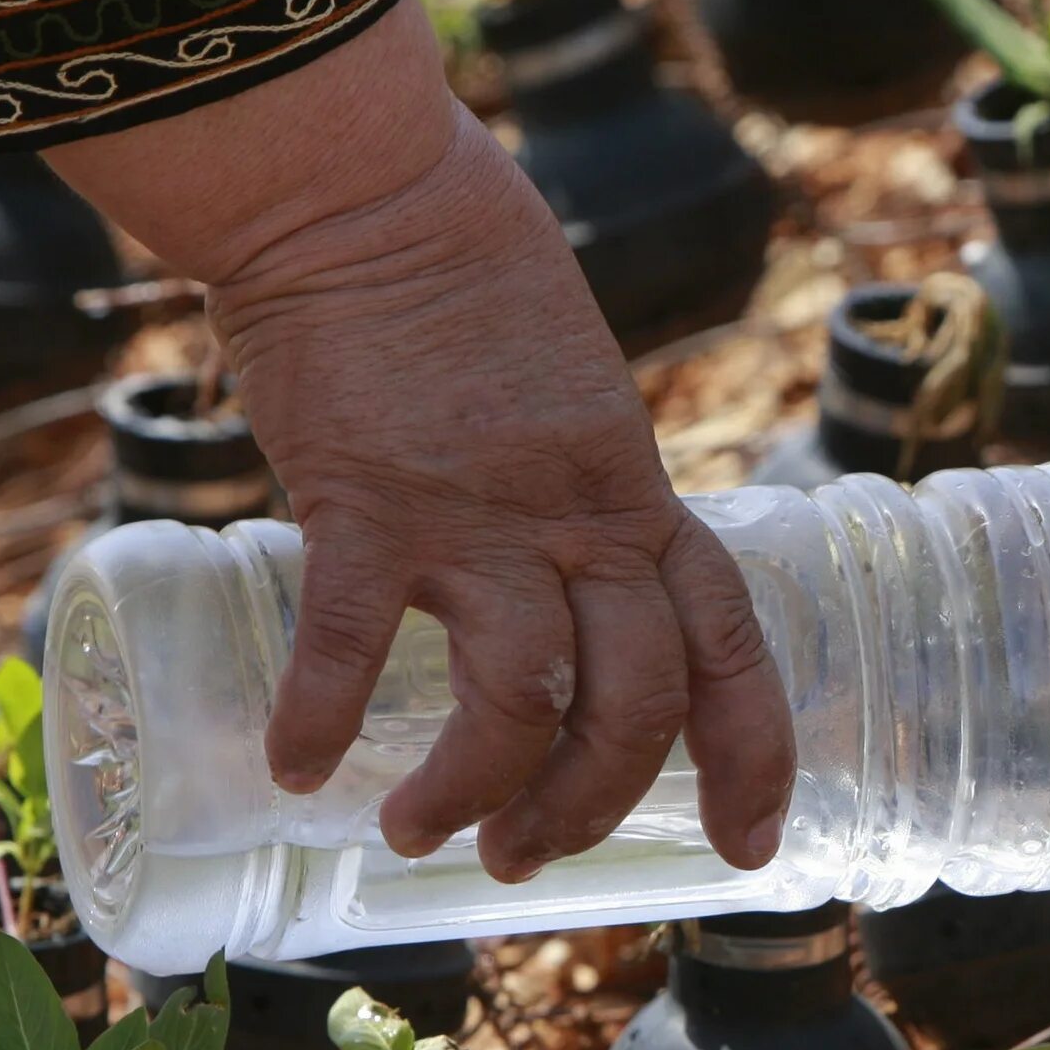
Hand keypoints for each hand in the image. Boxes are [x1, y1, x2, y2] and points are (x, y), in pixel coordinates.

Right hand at [46, 0, 794, 880]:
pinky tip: (295, 764)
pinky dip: (324, 718)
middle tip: (523, 855)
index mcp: (638, 499)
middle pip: (637, 703)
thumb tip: (560, 590)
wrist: (369, 193)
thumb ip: (577, 498)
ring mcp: (481, 515)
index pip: (732, 647)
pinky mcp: (370, 498)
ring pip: (523, 699)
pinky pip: (358, 640)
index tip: (749, 844)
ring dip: (476, 791)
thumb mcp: (570, 407)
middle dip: (593, 804)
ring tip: (418, 835)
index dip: (753, 753)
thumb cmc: (466, 293)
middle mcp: (583, 520)